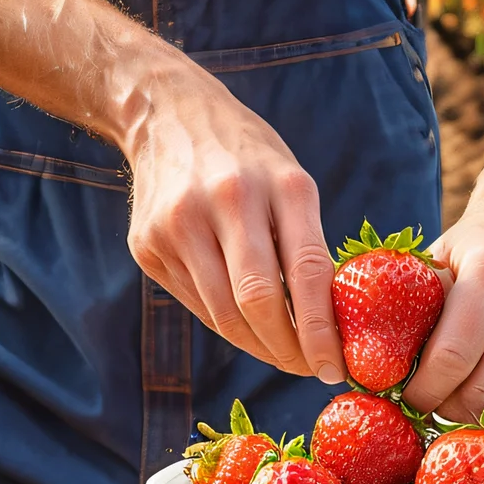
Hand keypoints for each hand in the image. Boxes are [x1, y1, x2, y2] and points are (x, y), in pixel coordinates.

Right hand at [122, 65, 344, 379]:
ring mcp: (179, 222)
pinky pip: (196, 302)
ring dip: (258, 346)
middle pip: (258, 301)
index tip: (336, 367)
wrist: (166, 114)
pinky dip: (226, 322)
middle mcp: (227, 199)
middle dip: (288, 350)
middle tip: (309, 369)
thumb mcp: (290, 181)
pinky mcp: (147, 243)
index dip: (321, 330)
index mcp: (280, 183)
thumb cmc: (247, 158)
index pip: (306, 271)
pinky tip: (244, 324)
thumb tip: (328, 327)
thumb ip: (306, 244)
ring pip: (223, 313)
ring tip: (282, 354)